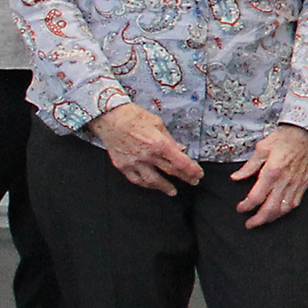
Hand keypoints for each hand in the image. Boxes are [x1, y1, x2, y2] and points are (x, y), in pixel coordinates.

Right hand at [88, 102, 205, 193]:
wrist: (109, 117)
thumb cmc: (133, 116)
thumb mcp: (157, 123)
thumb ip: (169, 139)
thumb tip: (180, 149)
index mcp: (159, 143)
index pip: (180, 162)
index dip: (192, 170)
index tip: (198, 174)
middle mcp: (147, 155)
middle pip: (170, 171)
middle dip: (184, 178)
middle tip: (193, 181)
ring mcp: (134, 162)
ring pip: (153, 180)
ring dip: (165, 187)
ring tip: (173, 191)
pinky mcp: (122, 165)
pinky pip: (136, 179)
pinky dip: (145, 184)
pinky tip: (152, 186)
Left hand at [231, 124, 307, 226]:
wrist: (304, 134)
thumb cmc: (282, 139)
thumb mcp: (261, 149)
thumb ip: (249, 166)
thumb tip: (236, 177)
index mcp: (272, 172)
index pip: (256, 196)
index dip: (246, 206)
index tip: (240, 208)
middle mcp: (284, 180)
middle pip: (270, 208)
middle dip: (258, 219)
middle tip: (249, 224)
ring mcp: (296, 183)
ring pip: (283, 208)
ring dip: (272, 218)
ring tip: (263, 220)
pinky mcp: (304, 183)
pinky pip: (295, 202)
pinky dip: (285, 211)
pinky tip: (278, 212)